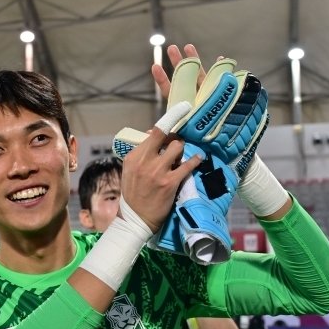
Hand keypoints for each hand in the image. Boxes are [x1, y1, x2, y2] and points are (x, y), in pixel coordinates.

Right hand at [118, 110, 201, 232]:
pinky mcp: (170, 183)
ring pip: (177, 147)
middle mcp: (145, 161)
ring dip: (183, 149)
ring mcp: (157, 172)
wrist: (135, 219)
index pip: (154, 132)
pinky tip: (198, 159)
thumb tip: (154, 133)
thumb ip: (142, 153)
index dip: (169, 120)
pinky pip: (187, 165)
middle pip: (167, 136)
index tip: (181, 109)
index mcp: (134, 156)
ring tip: (183, 155)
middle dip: (176, 136)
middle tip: (180, 140)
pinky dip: (195, 160)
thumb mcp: (130, 171)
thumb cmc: (133, 194)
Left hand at [153, 43, 268, 177]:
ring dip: (196, 62)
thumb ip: (166, 136)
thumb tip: (147, 133)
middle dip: (179, 63)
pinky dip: (222, 72)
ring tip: (189, 47)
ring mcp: (210, 99)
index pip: (172, 92)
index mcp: (185, 109)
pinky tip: (222, 60)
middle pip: (186, 79)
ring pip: (202, 77)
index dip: (163, 80)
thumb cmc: (202, 150)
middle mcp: (197, 101)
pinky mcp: (224, 101)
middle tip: (171, 48)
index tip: (155, 66)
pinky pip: (223, 85)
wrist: (226, 157)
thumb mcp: (182, 142)